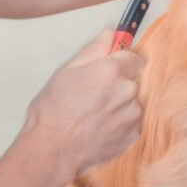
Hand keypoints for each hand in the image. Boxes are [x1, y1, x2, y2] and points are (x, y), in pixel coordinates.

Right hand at [23, 29, 144, 178]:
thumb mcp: (66, 72)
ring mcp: (132, 115)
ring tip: (94, 115)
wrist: (52, 149)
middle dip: (118, 85)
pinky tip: (99, 128)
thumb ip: (93, 51)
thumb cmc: (53, 112)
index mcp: (111, 70)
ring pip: (132, 103)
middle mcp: (127, 91)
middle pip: (132, 81)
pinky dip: (120, 124)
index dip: (121, 63)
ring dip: (119, 106)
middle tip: (94, 96)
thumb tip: (108, 36)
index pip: (133, 58)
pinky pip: (131, 123)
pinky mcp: (133, 136)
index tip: (112, 69)